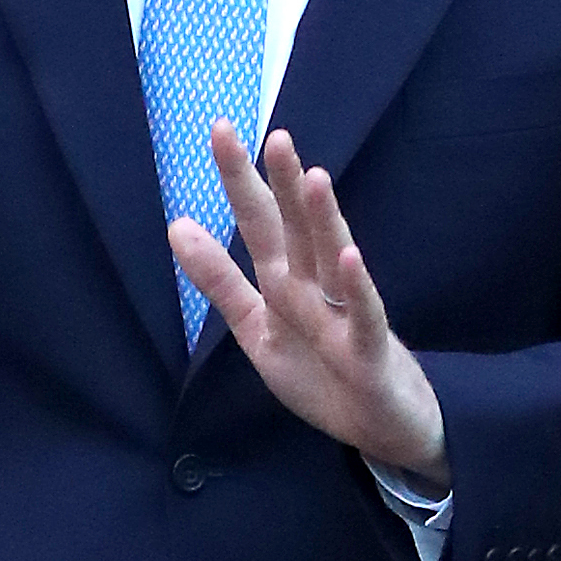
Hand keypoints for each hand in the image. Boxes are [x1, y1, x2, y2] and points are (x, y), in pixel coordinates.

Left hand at [168, 122, 448, 482]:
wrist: (384, 432)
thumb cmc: (323, 372)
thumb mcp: (258, 328)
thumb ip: (220, 281)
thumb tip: (176, 225)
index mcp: (287, 281)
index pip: (261, 222)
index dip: (241, 180)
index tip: (221, 128)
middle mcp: (317, 289)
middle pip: (298, 230)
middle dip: (284, 186)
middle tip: (274, 135)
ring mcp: (346, 317)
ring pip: (333, 262)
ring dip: (324, 222)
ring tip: (313, 177)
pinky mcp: (371, 353)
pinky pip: (365, 318)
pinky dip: (357, 290)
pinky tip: (348, 258)